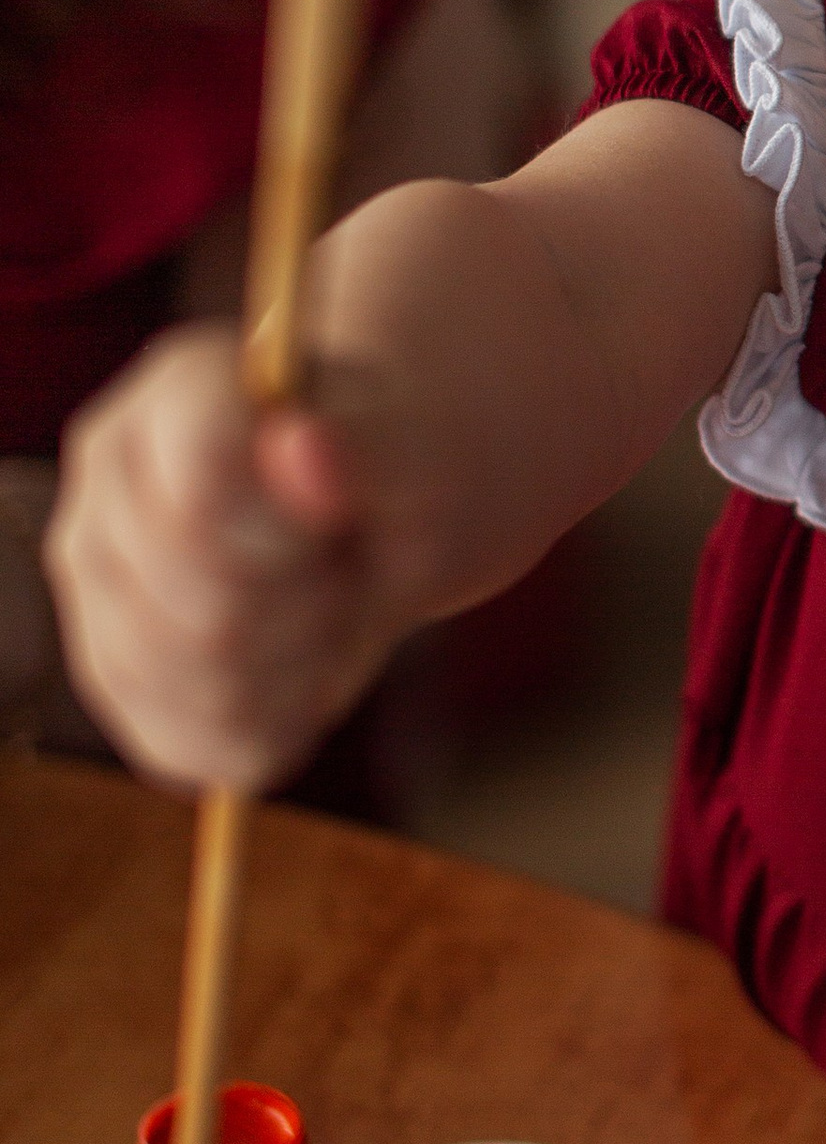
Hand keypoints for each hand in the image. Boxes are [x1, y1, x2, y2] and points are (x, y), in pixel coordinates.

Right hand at [47, 327, 398, 791]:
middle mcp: (105, 491)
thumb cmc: (390, 470)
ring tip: (325, 609)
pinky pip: (190, 744)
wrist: (378, 514)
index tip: (340, 515)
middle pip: (206, 608)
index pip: (202, 488)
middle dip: (311, 603)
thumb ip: (365, 443)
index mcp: (171, 399)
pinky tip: (301, 669)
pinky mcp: (115, 680)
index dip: (295, 527)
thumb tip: (304, 443)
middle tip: (343, 565)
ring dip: (300, 664)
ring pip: (198, 683)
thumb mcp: (411, 450)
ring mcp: (95, 591)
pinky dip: (274, 723)